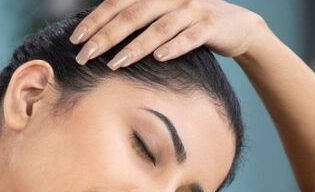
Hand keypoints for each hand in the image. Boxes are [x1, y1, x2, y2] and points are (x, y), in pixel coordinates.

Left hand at [69, 0, 267, 67]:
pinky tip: (159, 58)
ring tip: (115, 63)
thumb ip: (138, 19)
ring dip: (135, 46)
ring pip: (158, 27)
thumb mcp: (163, 16)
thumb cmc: (192, 25)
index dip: (96, 19)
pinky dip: (174, 47)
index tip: (76, 39)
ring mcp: (192, 9)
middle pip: (133, 15)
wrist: (238, 26)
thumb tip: (100, 36)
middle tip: (86, 55)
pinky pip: (189, 37)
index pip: (118, 3)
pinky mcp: (210, 26)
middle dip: (106, 35)